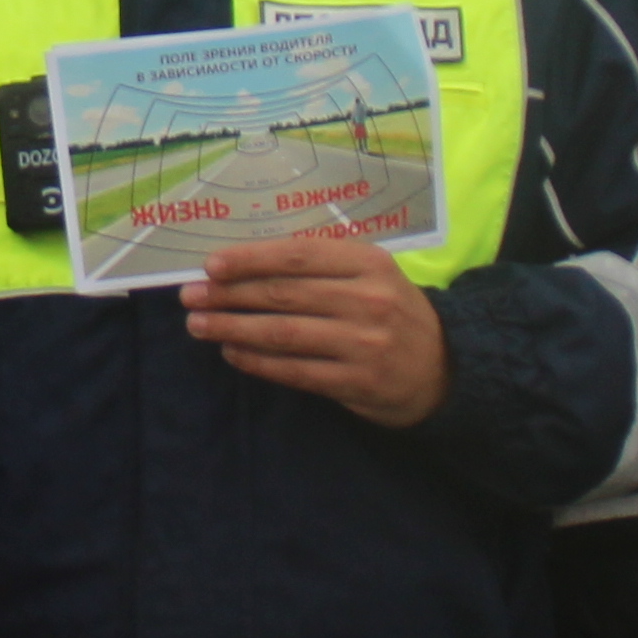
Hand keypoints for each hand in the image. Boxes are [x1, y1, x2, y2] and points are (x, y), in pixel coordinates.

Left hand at [183, 235, 451, 427]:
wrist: (445, 368)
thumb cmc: (392, 312)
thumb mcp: (370, 276)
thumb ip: (321, 267)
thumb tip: (245, 266)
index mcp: (369, 263)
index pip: (299, 255)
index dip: (250, 259)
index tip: (211, 265)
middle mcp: (368, 300)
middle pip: (284, 294)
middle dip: (230, 295)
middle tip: (191, 296)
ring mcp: (364, 343)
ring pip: (284, 333)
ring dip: (234, 328)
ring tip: (199, 325)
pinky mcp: (358, 382)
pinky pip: (295, 370)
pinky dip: (258, 361)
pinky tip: (232, 353)